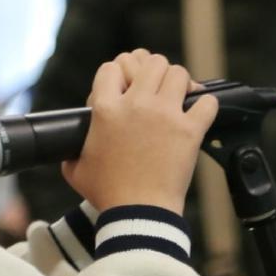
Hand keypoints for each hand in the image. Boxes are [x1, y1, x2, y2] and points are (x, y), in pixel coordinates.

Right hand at [61, 50, 218, 214]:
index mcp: (105, 109)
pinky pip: (207, 103)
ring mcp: (165, 115)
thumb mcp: (75, 169)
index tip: (124, 88)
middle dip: (153, 70)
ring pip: (178, 73)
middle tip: (156, 87)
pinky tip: (198, 113)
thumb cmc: (107, 194)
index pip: (111, 67)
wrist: (138, 213)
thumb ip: (71, 150)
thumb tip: (69, 147)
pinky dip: (206, 105)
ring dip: (179, 82)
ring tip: (178, 96)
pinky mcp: (189, 130)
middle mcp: (135, 105)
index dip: (118, 74)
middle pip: (150, 61)